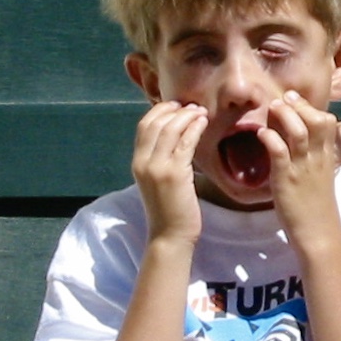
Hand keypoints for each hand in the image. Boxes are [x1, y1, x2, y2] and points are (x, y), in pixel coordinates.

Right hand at [132, 101, 207, 242]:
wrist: (169, 235)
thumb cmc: (169, 209)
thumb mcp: (157, 180)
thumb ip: (160, 159)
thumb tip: (174, 137)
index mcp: (137, 162)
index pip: (143, 126)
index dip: (159, 110)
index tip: (176, 106)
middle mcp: (143, 162)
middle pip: (156, 123)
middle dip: (175, 109)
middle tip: (192, 106)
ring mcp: (157, 168)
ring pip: (170, 129)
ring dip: (187, 115)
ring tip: (201, 111)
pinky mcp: (175, 174)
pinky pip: (185, 142)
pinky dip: (194, 127)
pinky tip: (203, 122)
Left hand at [258, 91, 339, 245]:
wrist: (319, 233)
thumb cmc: (316, 207)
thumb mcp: (320, 177)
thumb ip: (313, 158)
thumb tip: (299, 142)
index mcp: (327, 157)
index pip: (327, 122)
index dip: (310, 107)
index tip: (294, 101)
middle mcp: (318, 158)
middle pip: (316, 121)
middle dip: (299, 105)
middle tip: (282, 99)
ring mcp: (303, 168)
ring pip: (299, 132)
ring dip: (285, 116)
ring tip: (272, 109)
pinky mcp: (287, 179)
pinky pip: (280, 152)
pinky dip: (270, 138)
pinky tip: (262, 134)